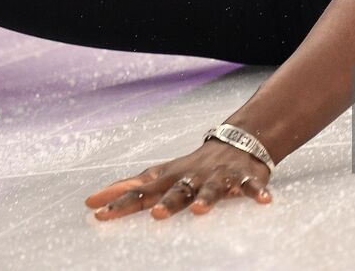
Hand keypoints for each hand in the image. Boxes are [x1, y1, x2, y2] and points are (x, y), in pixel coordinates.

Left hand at [85, 139, 272, 220]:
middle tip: (154, 214)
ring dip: (207, 197)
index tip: (97, 213)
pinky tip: (264, 202)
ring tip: (201, 209)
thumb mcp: (162, 175)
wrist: (238, 141)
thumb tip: (90, 202)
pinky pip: (252, 187)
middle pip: (177, 190)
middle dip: (167, 202)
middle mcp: (193, 176)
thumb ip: (130, 189)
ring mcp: (219, 177)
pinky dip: (257, 192)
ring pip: (212, 188)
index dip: (120, 201)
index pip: (141, 190)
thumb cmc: (193, 166)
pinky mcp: (245, 178)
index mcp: (172, 177)